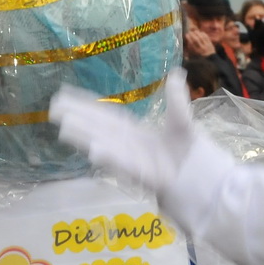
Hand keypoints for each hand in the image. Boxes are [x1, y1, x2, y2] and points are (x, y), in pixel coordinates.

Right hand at [51, 73, 231, 217]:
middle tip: (52, 109)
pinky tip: (97, 150)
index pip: (107, 118)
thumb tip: (176, 74)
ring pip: (110, 149)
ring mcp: (141, 165)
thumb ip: (177, 104)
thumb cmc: (196, 159)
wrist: (211, 190)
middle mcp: (133, 150)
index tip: (63, 95)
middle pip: (102, 131)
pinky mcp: (154, 180)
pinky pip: (131, 168)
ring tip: (64, 128)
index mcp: (138, 136)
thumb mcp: (185, 127)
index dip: (86, 106)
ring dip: (88, 140)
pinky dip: (114, 159)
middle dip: (79, 121)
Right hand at [184, 27, 215, 58]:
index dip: (189, 38)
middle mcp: (202, 48)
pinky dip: (204, 34)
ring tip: (195, 31)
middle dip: (192, 35)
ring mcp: (207, 45)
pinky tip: (201, 32)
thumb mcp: (195, 58)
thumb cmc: (202, 59)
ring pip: (202, 38)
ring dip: (198, 33)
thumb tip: (185, 56)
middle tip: (189, 32)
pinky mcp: (210, 44)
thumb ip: (189, 56)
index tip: (186, 35)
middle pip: (197, 40)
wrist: (212, 59)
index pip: (192, 44)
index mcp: (197, 52)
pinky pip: (207, 38)